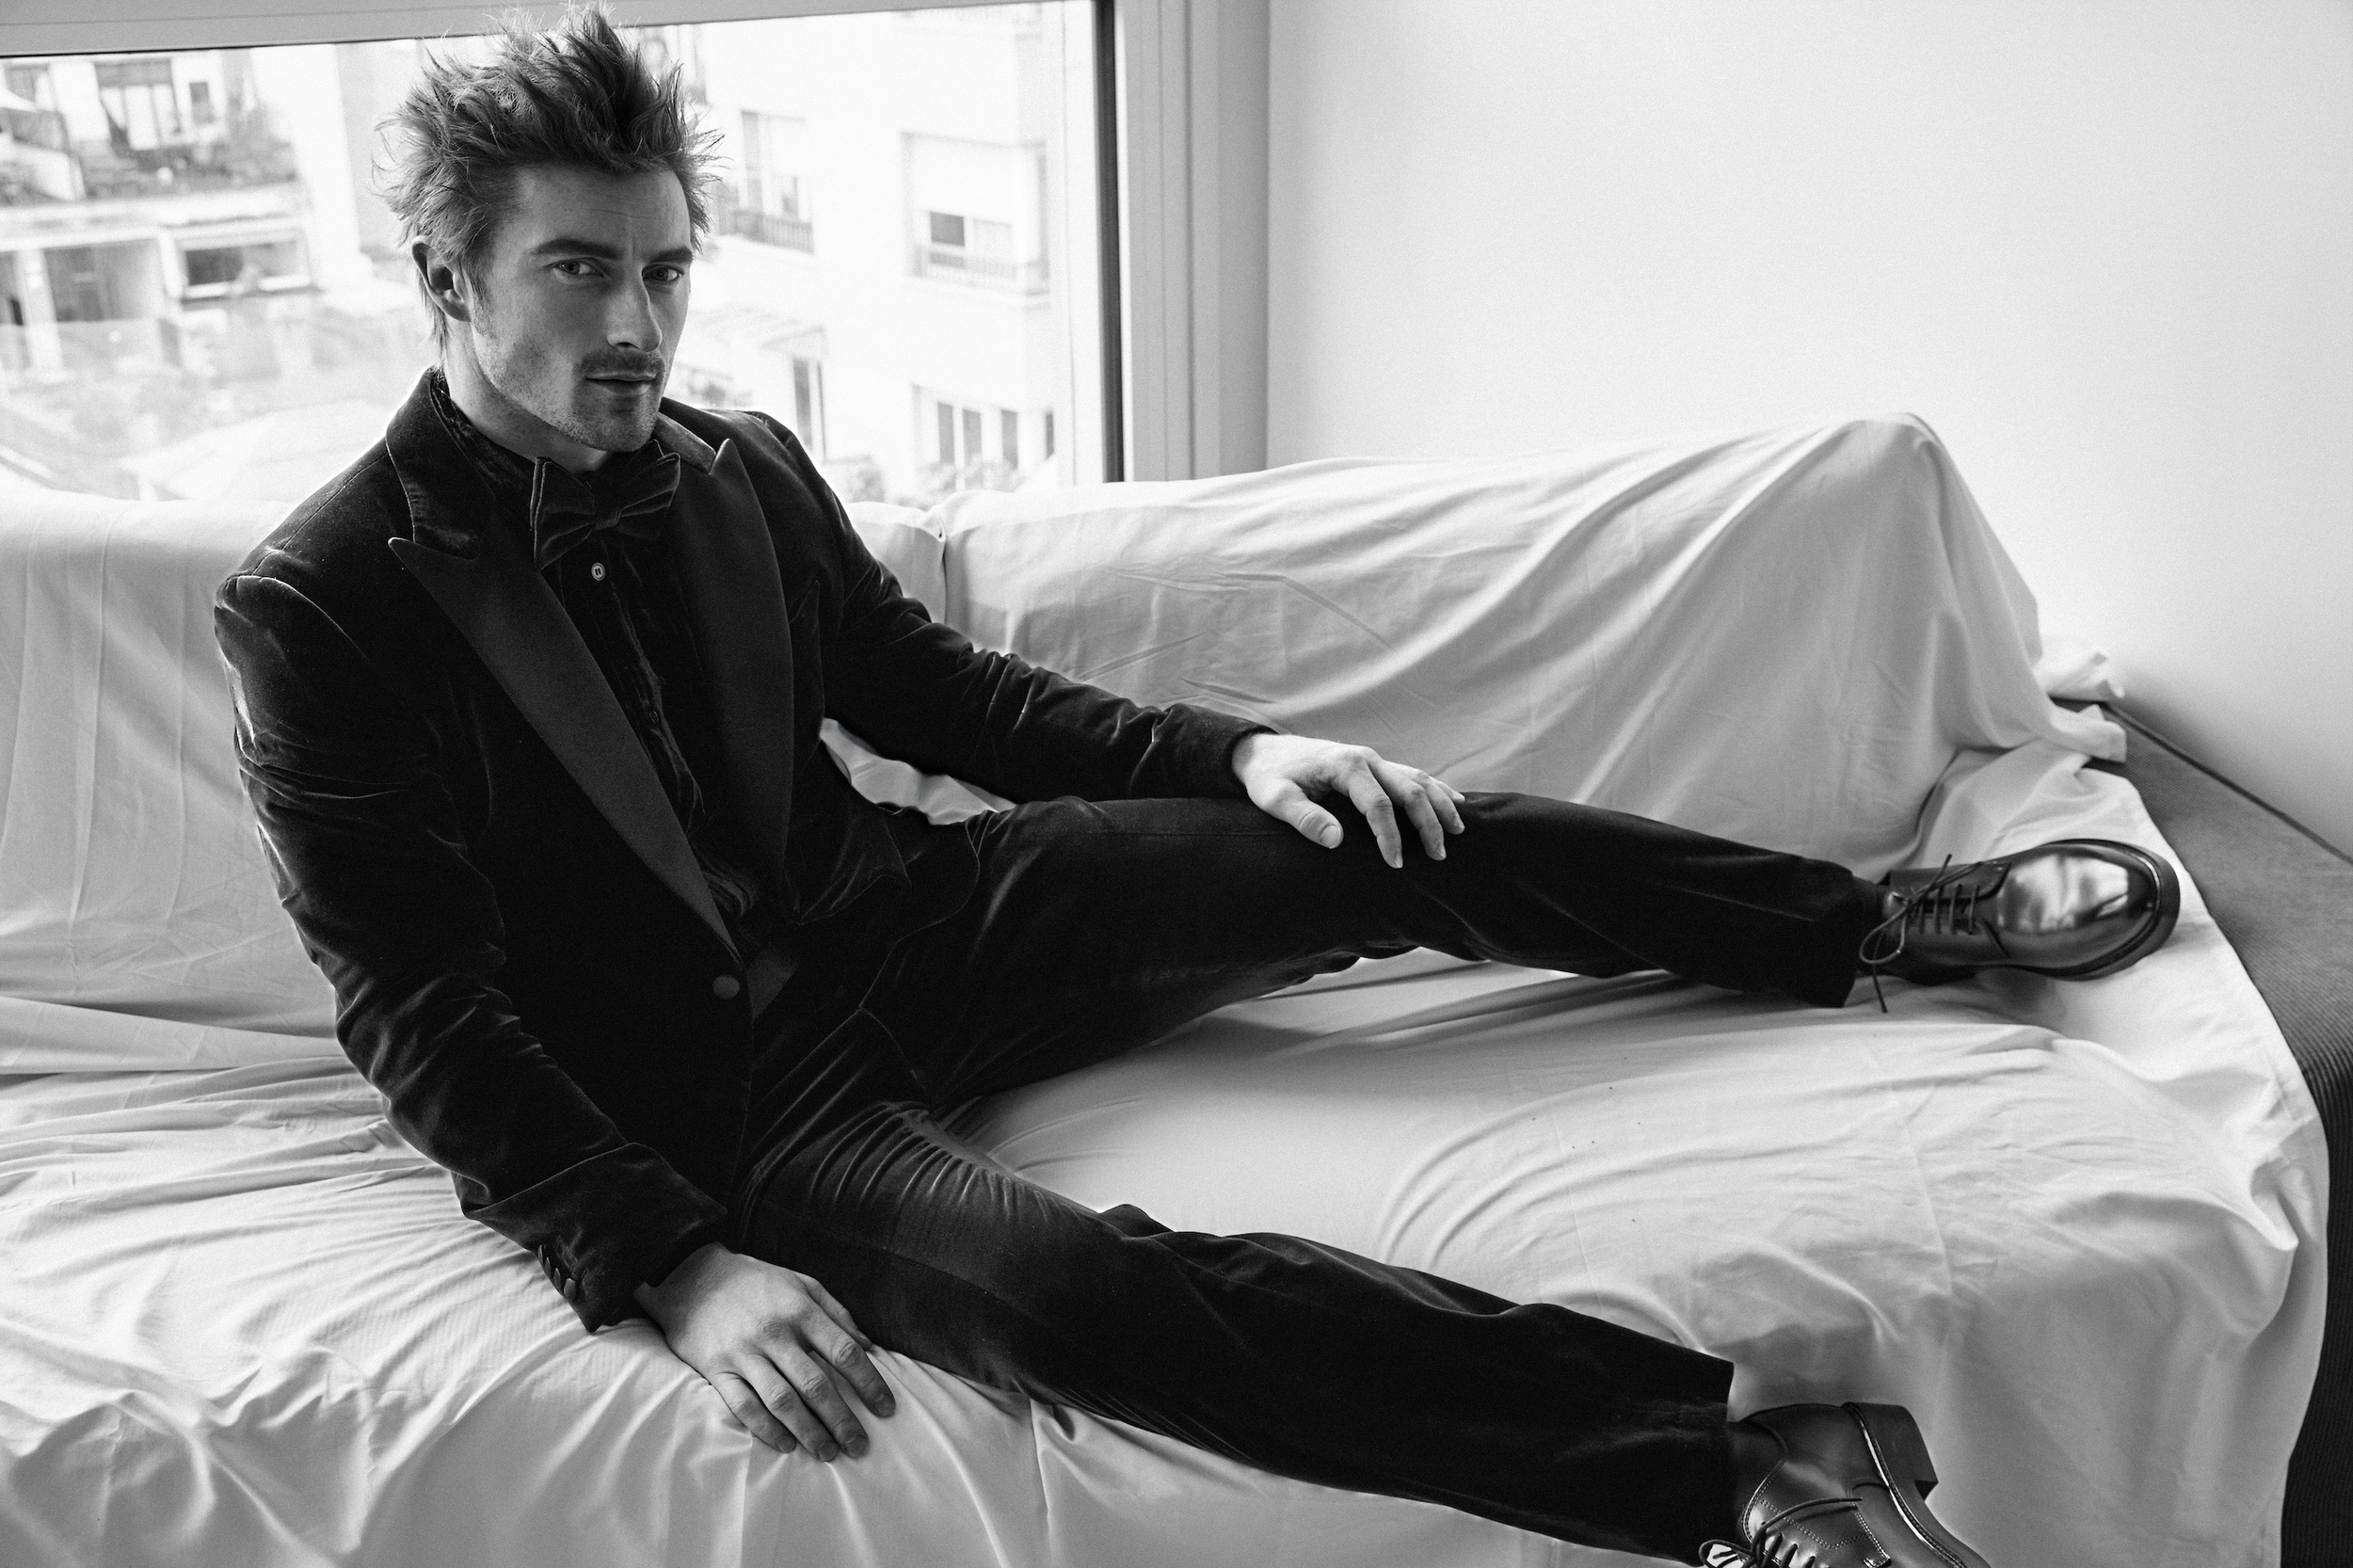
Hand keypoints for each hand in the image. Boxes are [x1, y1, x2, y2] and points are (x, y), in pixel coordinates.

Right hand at [634, 1242, 895, 1459]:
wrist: (691, 1275)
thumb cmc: (755, 1281)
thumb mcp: (801, 1283)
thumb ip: (837, 1313)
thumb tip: (869, 1347)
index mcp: (800, 1309)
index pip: (844, 1352)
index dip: (869, 1383)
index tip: (885, 1408)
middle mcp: (775, 1333)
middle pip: (816, 1384)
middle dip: (842, 1420)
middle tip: (860, 1446)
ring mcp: (744, 1353)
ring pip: (782, 1401)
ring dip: (809, 1432)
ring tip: (828, 1453)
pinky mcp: (716, 1369)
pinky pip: (744, 1406)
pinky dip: (766, 1430)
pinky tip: (786, 1445)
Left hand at [1231, 732, 1466, 867]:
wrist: (1265, 751)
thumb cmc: (1269, 777)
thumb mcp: (1275, 799)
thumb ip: (1303, 818)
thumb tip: (1336, 841)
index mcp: (1345, 766)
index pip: (1378, 804)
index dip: (1390, 836)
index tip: (1395, 864)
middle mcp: (1366, 758)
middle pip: (1409, 789)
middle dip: (1427, 823)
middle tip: (1437, 855)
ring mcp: (1373, 759)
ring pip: (1418, 779)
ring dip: (1440, 804)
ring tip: (1458, 832)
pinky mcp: (1374, 764)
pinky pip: (1413, 774)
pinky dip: (1436, 788)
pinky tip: (1455, 801)